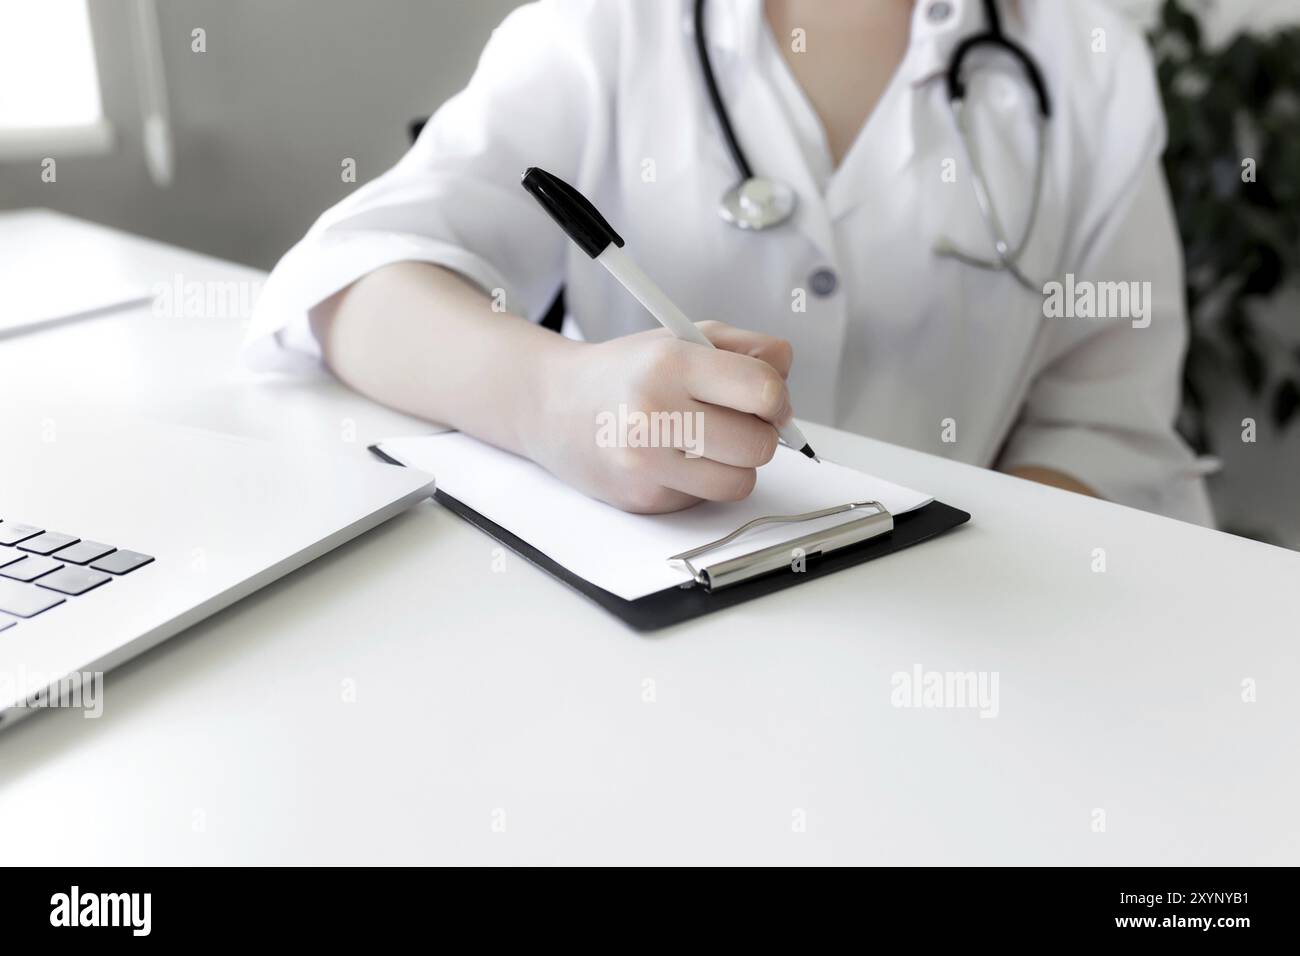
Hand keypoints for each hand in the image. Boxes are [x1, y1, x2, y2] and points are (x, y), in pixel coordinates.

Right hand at [523, 320, 794, 512]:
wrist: (553, 406)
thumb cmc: (625, 372)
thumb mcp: (681, 337)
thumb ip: (746, 347)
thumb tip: (786, 380)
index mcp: (670, 364)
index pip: (764, 391)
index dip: (777, 399)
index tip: (767, 400)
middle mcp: (654, 414)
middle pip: (759, 445)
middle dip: (758, 434)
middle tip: (734, 421)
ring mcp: (646, 463)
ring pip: (740, 482)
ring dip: (734, 464)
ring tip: (706, 441)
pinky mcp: (643, 498)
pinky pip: (707, 499)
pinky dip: (701, 481)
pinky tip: (672, 458)